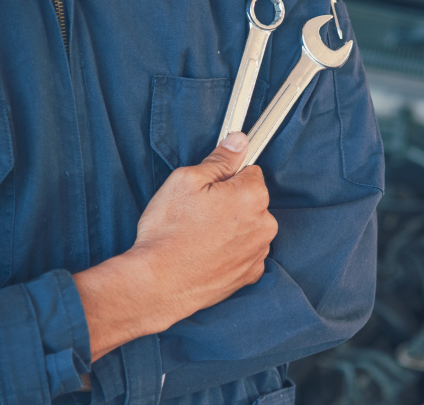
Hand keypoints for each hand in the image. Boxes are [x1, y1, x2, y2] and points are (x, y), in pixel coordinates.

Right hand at [74, 132, 276, 360]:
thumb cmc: (169, 231)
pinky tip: (207, 254)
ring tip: (200, 236)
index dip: (226, 177)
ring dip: (232, 228)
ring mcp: (259, 252)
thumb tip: (240, 141)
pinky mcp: (250, 274)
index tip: (208, 188)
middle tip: (198, 214)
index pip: (250, 172)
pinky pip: (245, 252)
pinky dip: (231, 251)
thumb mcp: (186, 180)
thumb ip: (220, 159)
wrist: (158, 283)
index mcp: (253, 195)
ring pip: (249, 227)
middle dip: (231, 202)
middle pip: (251, 201)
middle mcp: (265, 224)